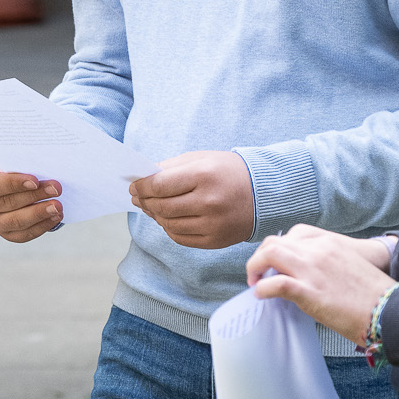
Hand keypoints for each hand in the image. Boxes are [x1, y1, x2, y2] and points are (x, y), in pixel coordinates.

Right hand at [0, 159, 62, 242]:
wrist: (11, 178)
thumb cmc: (12, 163)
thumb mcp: (11, 156)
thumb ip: (21, 161)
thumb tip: (42, 166)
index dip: (13, 183)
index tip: (35, 180)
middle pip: (7, 203)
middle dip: (34, 196)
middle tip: (56, 189)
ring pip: (15, 221)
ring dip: (39, 213)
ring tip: (58, 206)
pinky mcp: (6, 233)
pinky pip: (23, 234)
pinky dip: (42, 226)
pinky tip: (55, 217)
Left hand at [128, 151, 255, 249]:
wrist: (265, 192)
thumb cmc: (227, 171)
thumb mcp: (201, 159)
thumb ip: (170, 167)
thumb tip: (141, 179)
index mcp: (204, 175)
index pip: (159, 185)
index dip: (141, 187)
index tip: (133, 186)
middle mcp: (209, 201)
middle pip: (162, 207)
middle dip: (144, 202)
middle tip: (137, 198)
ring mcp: (213, 224)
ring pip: (169, 224)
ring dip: (155, 216)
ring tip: (151, 208)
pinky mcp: (216, 240)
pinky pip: (181, 238)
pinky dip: (169, 229)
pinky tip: (167, 219)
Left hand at [244, 226, 397, 344]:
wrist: (389, 310)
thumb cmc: (372, 294)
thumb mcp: (350, 264)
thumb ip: (328, 261)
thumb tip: (310, 273)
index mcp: (329, 242)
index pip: (292, 234)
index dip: (278, 248)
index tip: (275, 262)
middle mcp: (317, 250)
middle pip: (274, 242)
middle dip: (261, 257)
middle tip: (259, 274)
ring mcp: (312, 269)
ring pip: (269, 255)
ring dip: (255, 268)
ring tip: (255, 283)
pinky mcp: (309, 291)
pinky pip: (274, 284)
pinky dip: (262, 288)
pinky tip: (261, 295)